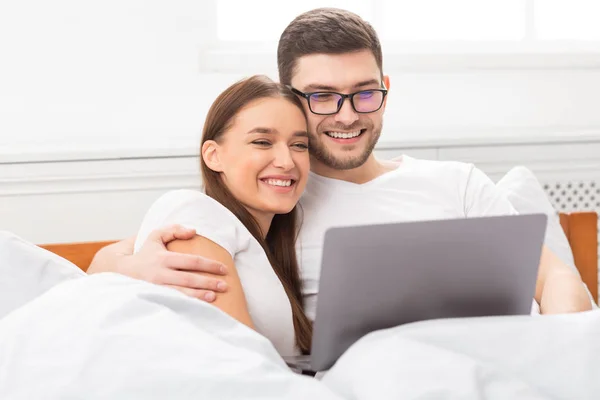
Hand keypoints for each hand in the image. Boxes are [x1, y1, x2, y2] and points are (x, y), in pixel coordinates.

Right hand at [90, 225, 228, 301]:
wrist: (119, 272)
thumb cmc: (144, 253)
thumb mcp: (155, 236)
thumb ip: (174, 230)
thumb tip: (194, 231)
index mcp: (163, 258)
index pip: (192, 261)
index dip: (209, 265)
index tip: (224, 269)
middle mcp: (160, 274)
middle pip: (189, 279)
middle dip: (208, 283)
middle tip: (225, 286)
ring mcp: (156, 289)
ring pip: (181, 294)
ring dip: (199, 297)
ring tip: (214, 298)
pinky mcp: (154, 300)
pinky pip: (173, 304)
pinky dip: (186, 307)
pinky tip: (198, 309)